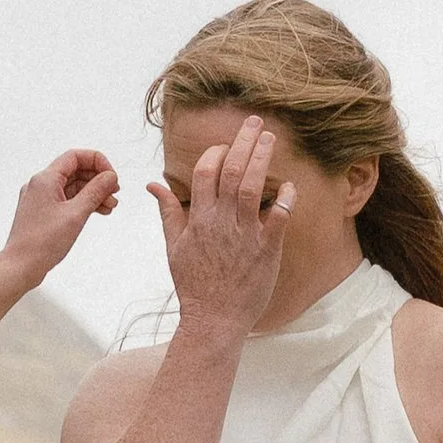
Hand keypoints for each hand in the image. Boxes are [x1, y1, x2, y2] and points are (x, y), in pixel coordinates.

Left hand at [0, 149, 118, 280]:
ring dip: (93, 193)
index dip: (97, 161)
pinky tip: (97, 212)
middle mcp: (40, 185)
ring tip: (110, 206)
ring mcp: (40, 199)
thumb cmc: (42, 243)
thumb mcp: (76, 214)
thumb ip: (95, 192)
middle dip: (97, 180)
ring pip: (72, 187)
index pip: (75, 156)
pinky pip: (66, 200)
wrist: (21, 267)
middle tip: (115, 192)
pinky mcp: (42, 212)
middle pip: (75, 170)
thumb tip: (109, 176)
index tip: (112, 176)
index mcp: (45, 179)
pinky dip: (83, 203)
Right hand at [150, 116, 292, 339]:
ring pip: (253, 186)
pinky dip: (286, 199)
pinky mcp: (267, 250)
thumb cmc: (194, 284)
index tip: (225, 145)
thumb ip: (168, 212)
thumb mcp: (173, 247)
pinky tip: (289, 185)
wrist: (214, 319)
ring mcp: (244, 235)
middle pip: (231, 171)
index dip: (215, 153)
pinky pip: (280, 218)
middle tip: (255, 122)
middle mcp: (220, 222)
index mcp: (198, 219)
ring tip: (270, 139)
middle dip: (243, 142)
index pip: (204, 172)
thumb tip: (153, 185)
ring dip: (262, 159)